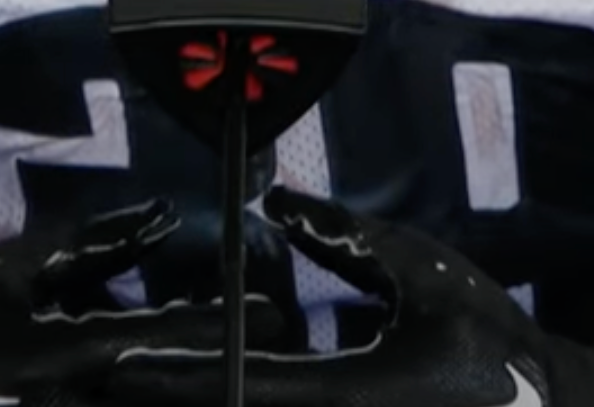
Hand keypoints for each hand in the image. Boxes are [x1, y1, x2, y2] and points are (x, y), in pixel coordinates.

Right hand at [0, 198, 279, 406]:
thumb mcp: (14, 273)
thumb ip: (92, 248)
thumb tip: (162, 219)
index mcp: (59, 356)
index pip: (158, 344)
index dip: (222, 332)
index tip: (278, 316)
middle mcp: (69, 405)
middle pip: (169, 396)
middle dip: (233, 379)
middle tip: (293, 356)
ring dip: (203, 393)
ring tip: (265, 376)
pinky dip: (167, 403)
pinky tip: (198, 390)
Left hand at [110, 188, 593, 406]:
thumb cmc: (493, 340)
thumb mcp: (425, 272)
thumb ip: (347, 241)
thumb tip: (278, 207)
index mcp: (350, 391)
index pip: (241, 385)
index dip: (174, 373)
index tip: (117, 364)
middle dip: (168, 402)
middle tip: (100, 386)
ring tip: (128, 397)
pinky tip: (206, 395)